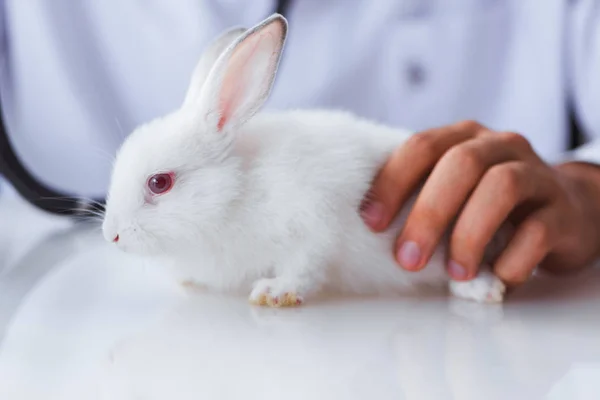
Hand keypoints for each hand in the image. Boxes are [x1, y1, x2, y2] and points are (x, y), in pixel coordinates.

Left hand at [361, 120, 599, 285]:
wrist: (567, 209)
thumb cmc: (491, 203)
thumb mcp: (455, 190)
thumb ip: (421, 195)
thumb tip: (370, 228)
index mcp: (464, 138)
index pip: (422, 146)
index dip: (392, 182)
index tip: (372, 222)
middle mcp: (500, 146)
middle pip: (461, 163)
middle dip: (428, 213)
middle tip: (408, 258)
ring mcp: (537, 174)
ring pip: (502, 187)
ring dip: (469, 234)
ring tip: (454, 273)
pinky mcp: (564, 211)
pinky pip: (538, 231)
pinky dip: (511, 259)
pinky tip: (496, 277)